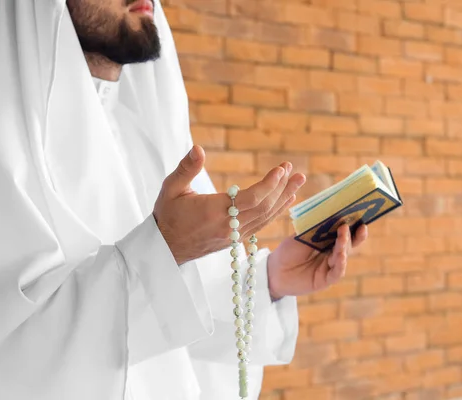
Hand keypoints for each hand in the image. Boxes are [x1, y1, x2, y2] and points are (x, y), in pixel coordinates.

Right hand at [153, 145, 305, 264]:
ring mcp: (233, 235)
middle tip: (294, 171)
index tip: (281, 170)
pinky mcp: (234, 240)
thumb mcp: (171, 188)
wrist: (164, 248)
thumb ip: (186, 168)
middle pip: (264, 207)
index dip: (269, 184)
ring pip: (265, 217)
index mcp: (214, 212)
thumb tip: (198, 148)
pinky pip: (260, 225)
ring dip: (283, 199)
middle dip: (281, 188)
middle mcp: (228, 226)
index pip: (251, 198)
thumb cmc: (167, 216)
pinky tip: (284, 201)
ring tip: (297, 182)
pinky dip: (275, 212)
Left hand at [266, 223, 368, 299]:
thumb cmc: (288, 251)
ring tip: (344, 234)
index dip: (352, 225)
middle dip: (353, 234)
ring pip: (342, 256)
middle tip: (356, 225)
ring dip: (344, 245)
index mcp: (327, 241)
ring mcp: (330, 267)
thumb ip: (316, 228)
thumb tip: (331, 211)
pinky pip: (337, 272)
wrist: (274, 270)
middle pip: (348, 244)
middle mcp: (332, 254)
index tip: (358, 215)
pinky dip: (340, 263)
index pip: (343, 232)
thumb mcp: (301, 236)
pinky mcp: (325, 280)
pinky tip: (341, 255)